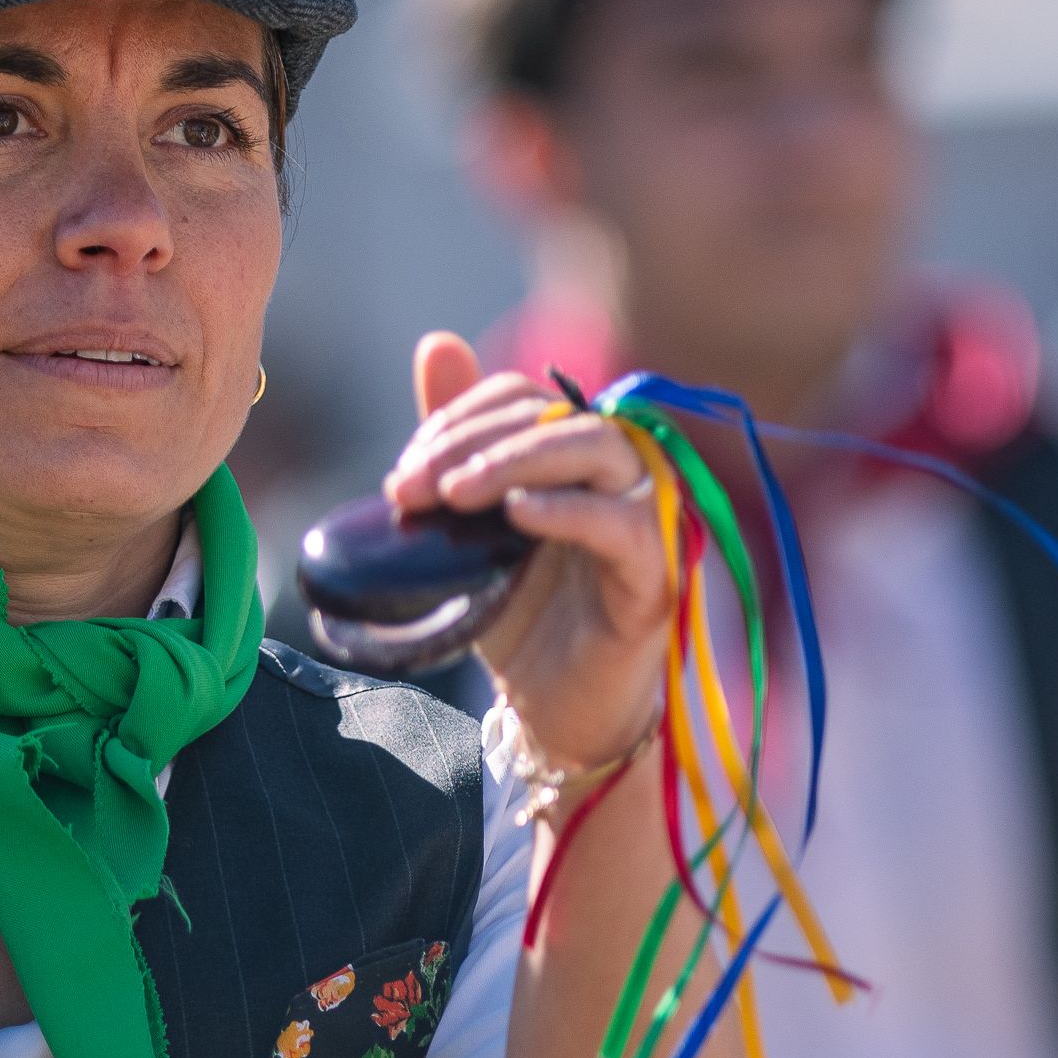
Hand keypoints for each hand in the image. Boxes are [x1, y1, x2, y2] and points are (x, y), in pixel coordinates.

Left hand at [382, 331, 670, 772]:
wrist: (552, 713)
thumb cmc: (520, 615)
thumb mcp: (471, 527)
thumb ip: (459, 444)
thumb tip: (438, 344)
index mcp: (574, 456)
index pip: (523, 397)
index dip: (459, 418)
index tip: (403, 472)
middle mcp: (619, 474)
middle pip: (558, 416)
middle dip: (475, 442)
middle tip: (412, 485)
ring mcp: (644, 521)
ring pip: (598, 451)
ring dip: (518, 462)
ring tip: (456, 493)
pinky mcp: (654, 576)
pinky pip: (625, 525)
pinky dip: (571, 510)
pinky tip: (519, 514)